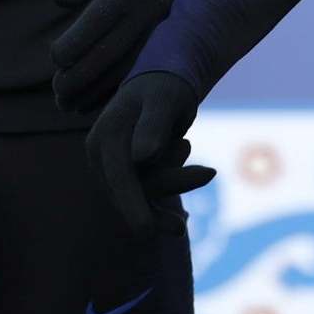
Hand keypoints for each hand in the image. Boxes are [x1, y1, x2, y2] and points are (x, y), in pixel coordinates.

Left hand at [49, 0, 196, 113]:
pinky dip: (112, 94)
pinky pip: (137, 77)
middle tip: (57, 91)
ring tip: (68, 104)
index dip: (71, 46)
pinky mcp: (164, 49)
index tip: (55, 56)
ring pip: (125, 71)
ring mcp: (158, 34)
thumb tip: (59, 1)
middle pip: (109, 53)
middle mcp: (145, 14)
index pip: (95, 23)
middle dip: (79, 77)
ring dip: (94, 92)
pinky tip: (90, 103)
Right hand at [86, 70, 215, 233]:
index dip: (132, 205)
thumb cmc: (165, 86)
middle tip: (210, 173)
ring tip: (207, 169)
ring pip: (144, 191)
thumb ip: (152, 127)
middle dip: (170, 187)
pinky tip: (190, 203)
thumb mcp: (164, 100)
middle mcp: (102, 154)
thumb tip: (140, 159)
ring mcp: (113, 165)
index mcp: (105, 137)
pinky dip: (172, 191)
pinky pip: (148, 192)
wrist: (163, 81)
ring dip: (176, 184)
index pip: (120, 177)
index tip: (147, 232)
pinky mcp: (128, 172)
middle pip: (134, 187)